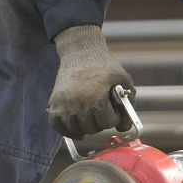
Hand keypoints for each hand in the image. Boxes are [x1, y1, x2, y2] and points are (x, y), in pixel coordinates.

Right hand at [47, 24, 134, 139]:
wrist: (80, 52)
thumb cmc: (104, 65)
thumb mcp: (123, 80)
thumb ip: (129, 104)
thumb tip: (124, 128)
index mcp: (96, 99)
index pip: (107, 123)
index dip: (113, 117)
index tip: (113, 109)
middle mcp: (78, 104)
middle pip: (92, 128)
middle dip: (100, 122)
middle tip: (101, 112)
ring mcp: (63, 104)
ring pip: (75, 129)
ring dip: (85, 127)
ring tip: (90, 118)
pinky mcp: (54, 102)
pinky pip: (56, 126)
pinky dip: (66, 131)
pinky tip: (75, 130)